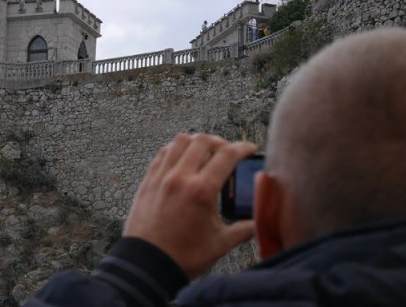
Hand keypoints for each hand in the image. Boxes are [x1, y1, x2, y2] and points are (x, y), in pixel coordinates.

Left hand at [123, 133, 257, 278]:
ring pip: (180, 141)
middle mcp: (180, 177)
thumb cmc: (183, 256)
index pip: (227, 155)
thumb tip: (258, 223)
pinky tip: (182, 159)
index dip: (242, 147)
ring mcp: (161, 177)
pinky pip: (162, 153)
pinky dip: (175, 149)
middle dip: (220, 141)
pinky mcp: (148, 181)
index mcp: (201, 190)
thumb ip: (243, 229)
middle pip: (203, 141)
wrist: (147, 264)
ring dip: (196, 142)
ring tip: (205, 152)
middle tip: (228, 151)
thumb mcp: (220, 244)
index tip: (249, 148)